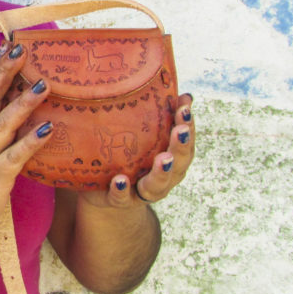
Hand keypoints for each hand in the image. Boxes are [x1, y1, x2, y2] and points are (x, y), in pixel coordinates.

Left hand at [84, 94, 194, 208]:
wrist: (104, 192)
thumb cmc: (129, 155)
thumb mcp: (143, 135)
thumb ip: (159, 116)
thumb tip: (182, 93)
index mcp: (172, 158)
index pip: (185, 141)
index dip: (188, 125)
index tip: (185, 106)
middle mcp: (163, 177)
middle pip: (179, 164)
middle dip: (180, 147)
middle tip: (179, 130)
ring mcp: (143, 191)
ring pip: (157, 186)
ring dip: (161, 172)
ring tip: (163, 159)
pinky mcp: (120, 200)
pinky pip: (122, 198)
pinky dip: (122, 190)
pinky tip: (120, 180)